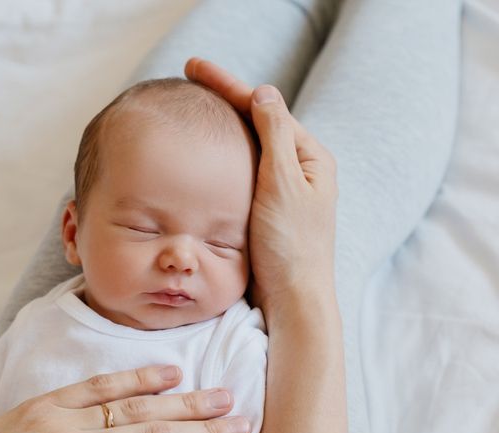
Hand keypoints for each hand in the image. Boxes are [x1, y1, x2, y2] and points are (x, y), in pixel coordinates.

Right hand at [185, 57, 337, 317]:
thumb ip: (275, 136)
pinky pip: (243, 172)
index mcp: (310, 158)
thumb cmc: (291, 246)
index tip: (193, 67)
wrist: (292, 300)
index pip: (266, 109)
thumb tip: (264, 92)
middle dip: (224, 99)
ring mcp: (284, 191)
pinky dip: (222, 157)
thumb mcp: (282, 184)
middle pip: (258, 123)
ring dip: (222, 126)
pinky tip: (202, 153)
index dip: (229, 86)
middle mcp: (301, 171)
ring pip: (249, 148)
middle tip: (188, 78)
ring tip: (193, 106)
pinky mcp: (268, 211)